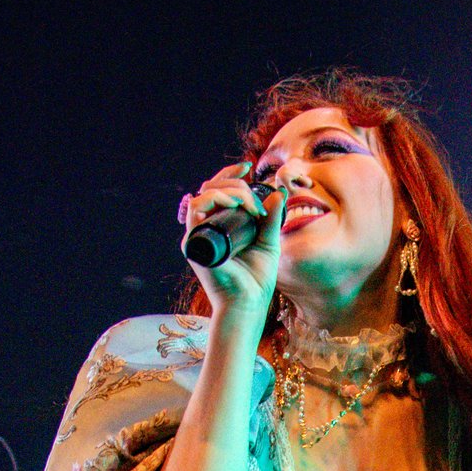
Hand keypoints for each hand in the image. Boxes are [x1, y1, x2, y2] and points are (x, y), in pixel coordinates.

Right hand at [178, 162, 286, 317]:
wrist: (248, 303)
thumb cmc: (256, 280)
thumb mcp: (268, 242)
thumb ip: (271, 218)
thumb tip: (277, 192)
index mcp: (220, 226)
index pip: (218, 190)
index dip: (231, 174)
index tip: (249, 167)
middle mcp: (206, 228)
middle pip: (211, 187)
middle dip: (235, 183)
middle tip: (256, 200)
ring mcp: (199, 234)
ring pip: (205, 193)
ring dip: (230, 191)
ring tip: (249, 206)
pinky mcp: (194, 242)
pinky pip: (197, 208)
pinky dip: (215, 199)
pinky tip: (235, 205)